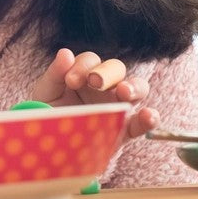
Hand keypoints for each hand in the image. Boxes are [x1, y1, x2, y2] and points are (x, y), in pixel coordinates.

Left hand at [30, 47, 158, 138]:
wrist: (52, 145)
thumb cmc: (51, 112)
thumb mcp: (47, 92)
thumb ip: (55, 73)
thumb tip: (65, 52)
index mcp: (86, 73)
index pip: (90, 61)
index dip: (82, 66)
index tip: (71, 81)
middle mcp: (106, 86)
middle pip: (116, 68)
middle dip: (107, 72)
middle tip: (94, 81)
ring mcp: (118, 106)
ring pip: (137, 88)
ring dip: (134, 87)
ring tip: (124, 92)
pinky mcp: (126, 129)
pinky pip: (142, 122)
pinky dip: (149, 118)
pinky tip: (148, 116)